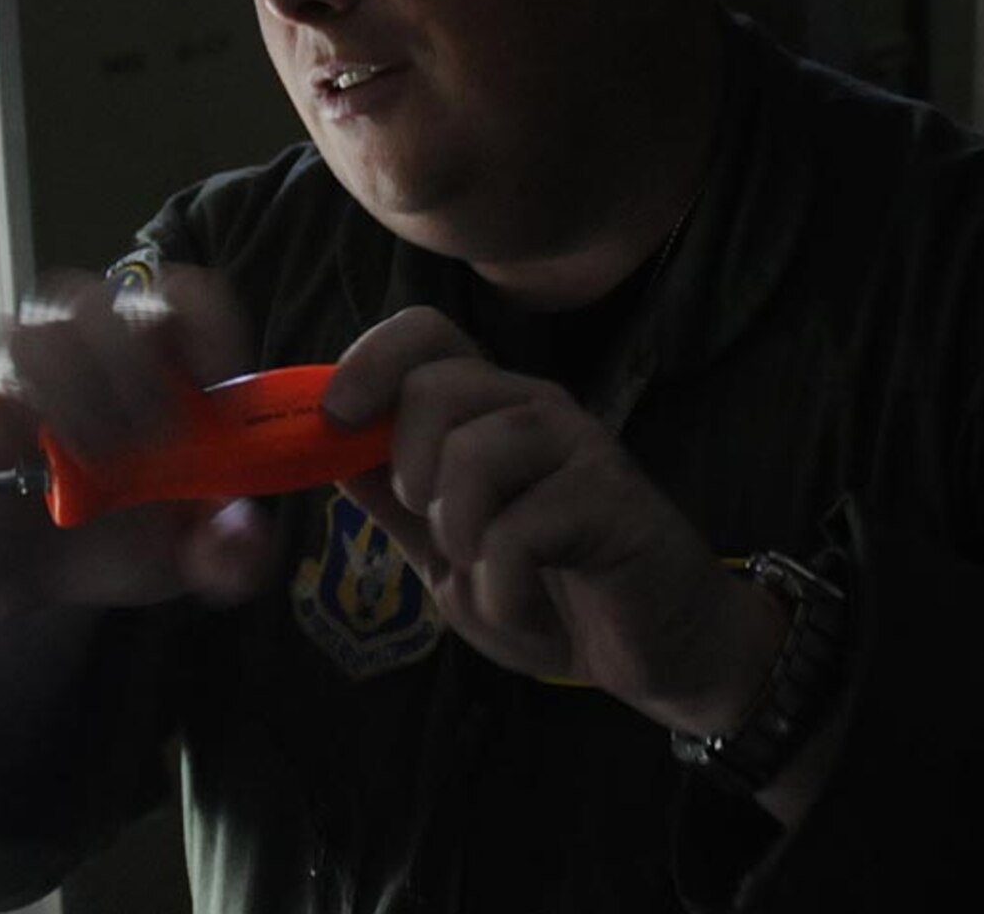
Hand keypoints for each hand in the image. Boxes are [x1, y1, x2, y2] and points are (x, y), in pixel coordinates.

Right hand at [0, 266, 278, 629]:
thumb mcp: (186, 555)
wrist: (35, 581)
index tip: (216, 383)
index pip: (182, 295)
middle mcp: (79, 353)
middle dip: (125, 366)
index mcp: (152, 363)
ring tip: (84, 461)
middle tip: (149, 440)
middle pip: (91, 301)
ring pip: (13, 335)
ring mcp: (7, 384)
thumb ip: (229, 552)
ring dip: (54, 393)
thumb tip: (248, 535)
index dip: (204, 322)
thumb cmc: (121, 536)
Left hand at [325, 307, 784, 733]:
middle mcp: (533, 409)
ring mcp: (578, 447)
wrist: (656, 651)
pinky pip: (520, 530)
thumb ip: (395, 501)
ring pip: (477, 449)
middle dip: (412, 467)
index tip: (335, 418)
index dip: (369, 359)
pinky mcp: (611, 498)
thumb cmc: (551, 594)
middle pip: (437, 384)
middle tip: (442, 527)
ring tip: (488, 571)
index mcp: (488, 410)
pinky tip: (527, 604)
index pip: (425, 333)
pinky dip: (503, 587)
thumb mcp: (449, 553)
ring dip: (460, 530)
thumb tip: (327, 448)